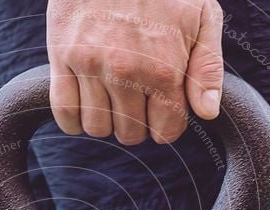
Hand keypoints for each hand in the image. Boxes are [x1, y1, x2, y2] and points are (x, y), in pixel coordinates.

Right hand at [47, 0, 223, 144]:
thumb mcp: (201, 16)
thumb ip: (207, 67)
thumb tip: (207, 113)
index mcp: (163, 67)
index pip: (166, 129)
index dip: (167, 127)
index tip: (163, 115)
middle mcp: (126, 72)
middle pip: (130, 133)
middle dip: (137, 126)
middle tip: (138, 105)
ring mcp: (91, 65)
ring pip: (97, 127)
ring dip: (106, 123)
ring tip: (112, 103)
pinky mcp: (62, 57)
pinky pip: (65, 111)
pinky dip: (74, 121)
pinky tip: (85, 108)